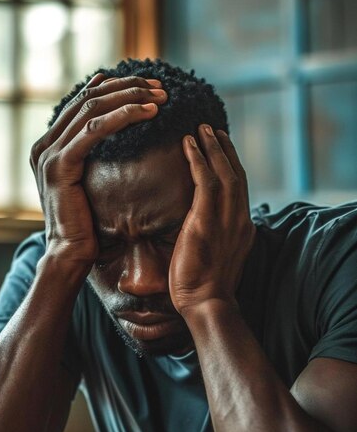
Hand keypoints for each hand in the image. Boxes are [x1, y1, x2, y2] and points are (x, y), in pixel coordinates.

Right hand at [29, 75, 166, 264]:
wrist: (69, 254)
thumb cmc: (86, 225)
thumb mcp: (88, 184)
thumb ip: (93, 159)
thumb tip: (119, 140)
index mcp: (50, 145)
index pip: (84, 101)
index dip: (116, 87)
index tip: (147, 84)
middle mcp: (44, 144)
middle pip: (89, 98)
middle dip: (128, 87)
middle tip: (161, 87)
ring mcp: (49, 154)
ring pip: (92, 109)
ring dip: (130, 98)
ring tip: (161, 98)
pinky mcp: (60, 166)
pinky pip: (94, 132)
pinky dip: (122, 117)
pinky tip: (147, 113)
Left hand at [169, 125, 255, 314]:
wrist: (207, 304)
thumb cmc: (204, 287)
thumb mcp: (215, 258)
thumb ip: (213, 238)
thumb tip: (198, 230)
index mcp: (242, 227)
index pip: (240, 188)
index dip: (232, 165)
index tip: (223, 149)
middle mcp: (239, 218)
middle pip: (236, 174)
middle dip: (225, 150)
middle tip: (214, 129)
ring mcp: (227, 218)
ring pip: (224, 171)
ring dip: (213, 147)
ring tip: (202, 128)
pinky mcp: (207, 219)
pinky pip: (205, 180)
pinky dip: (198, 159)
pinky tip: (189, 143)